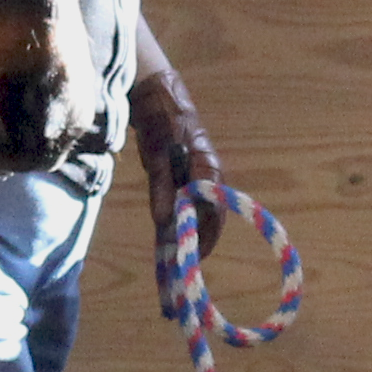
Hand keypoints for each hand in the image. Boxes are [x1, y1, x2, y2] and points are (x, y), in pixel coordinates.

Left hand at [128, 69, 227, 293]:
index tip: (192, 264)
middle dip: (198, 249)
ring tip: (173, 270)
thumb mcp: (157, 157)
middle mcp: (209, 178)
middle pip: (209, 221)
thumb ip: (162, 189)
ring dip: (188, 241)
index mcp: (208, 172)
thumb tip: (164, 224)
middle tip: (180, 277)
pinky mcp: (186, 176)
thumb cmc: (162, 121)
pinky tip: (167, 243)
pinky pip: (187, 207)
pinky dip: (178, 226)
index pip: (213, 216)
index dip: (204, 242)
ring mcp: (199, 177)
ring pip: (198, 217)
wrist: (159, 94)